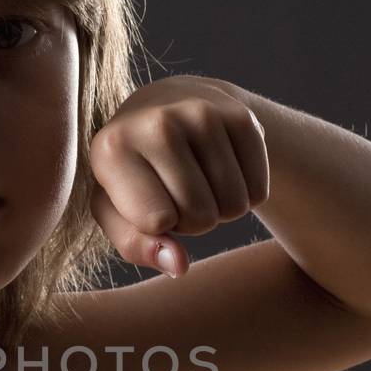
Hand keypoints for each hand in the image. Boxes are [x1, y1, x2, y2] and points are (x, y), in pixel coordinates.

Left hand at [88, 75, 269, 275]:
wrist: (168, 104)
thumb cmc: (134, 172)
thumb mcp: (116, 211)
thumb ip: (137, 245)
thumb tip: (179, 266)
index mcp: (112, 149)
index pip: (156, 221)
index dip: (160, 225)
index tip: (148, 201)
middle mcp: (156, 123)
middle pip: (200, 217)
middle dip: (193, 220)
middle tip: (178, 192)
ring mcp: (202, 114)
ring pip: (233, 205)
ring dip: (221, 209)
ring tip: (199, 181)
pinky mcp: (241, 115)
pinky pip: (258, 190)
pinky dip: (246, 194)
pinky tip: (224, 171)